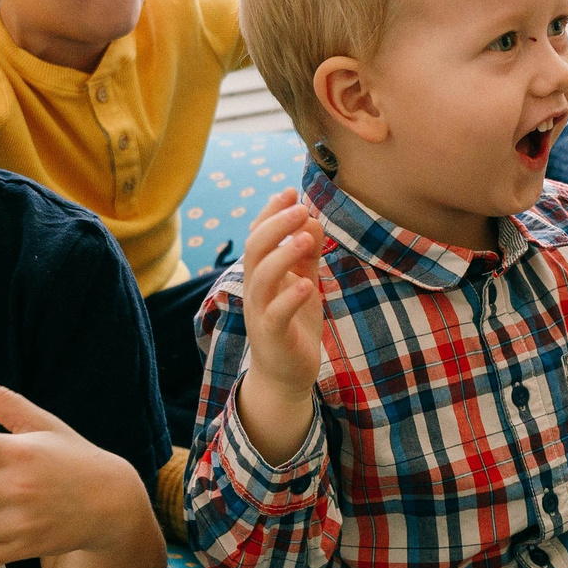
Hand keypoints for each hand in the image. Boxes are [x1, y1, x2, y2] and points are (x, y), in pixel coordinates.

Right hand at [235, 190, 327, 465]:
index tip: (291, 192)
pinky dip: (290, 298)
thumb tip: (313, 219)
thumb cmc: (294, 326)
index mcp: (261, 275)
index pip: (258, 235)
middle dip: (276, 225)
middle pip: (254, 249)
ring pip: (261, 278)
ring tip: (306, 238)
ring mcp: (260, 314)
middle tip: (301, 209)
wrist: (286, 375)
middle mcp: (255, 290)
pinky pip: (275, 314)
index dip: (271, 213)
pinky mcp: (272, 337)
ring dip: (282, 255)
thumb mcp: (304, 284)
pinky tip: (308, 285)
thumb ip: (307, 255)